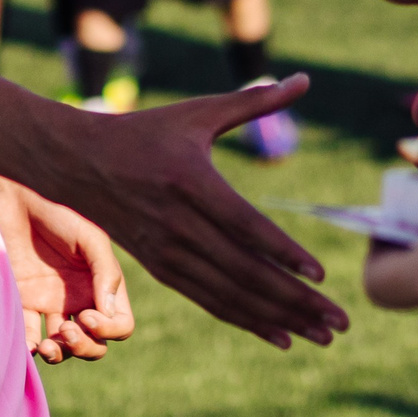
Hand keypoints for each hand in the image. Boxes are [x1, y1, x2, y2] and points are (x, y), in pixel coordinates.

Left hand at [0, 168, 136, 362]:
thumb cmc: (54, 214)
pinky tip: (28, 345)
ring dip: (61, 355)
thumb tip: (109, 312)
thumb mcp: (88, 237)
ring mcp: (51, 306)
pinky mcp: (22, 306)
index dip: (109, 329)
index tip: (87, 314)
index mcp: (101, 284)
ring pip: (65, 348)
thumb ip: (105, 271)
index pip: (120, 323)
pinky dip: (31, 349)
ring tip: (47, 346)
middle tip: (66, 330)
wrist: (10, 203)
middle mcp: (80, 299)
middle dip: (85, 347)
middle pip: (95, 344)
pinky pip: (30, 338)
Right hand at [46, 75, 349, 348]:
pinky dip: (248, 321)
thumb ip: (253, 102)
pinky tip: (281, 335)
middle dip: (296, 301)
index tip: (319, 273)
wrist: (77, 163)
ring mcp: (168, 252)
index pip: (244, 226)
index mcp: (191, 182)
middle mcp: (179, 225)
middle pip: (245, 272)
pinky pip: (210, 301)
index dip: (282, 252)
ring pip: (231, 295)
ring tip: (323, 336)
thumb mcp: (197, 112)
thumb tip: (303, 80)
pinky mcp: (162, 268)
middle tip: (340, 322)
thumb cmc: (145, 131)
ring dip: (280, 319)